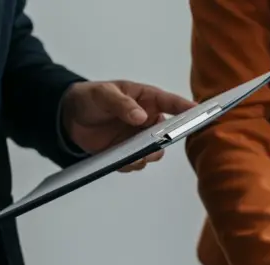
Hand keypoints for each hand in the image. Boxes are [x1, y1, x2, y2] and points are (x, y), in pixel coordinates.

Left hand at [60, 80, 196, 170]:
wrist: (69, 118)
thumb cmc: (91, 98)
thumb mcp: (104, 94)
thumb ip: (122, 104)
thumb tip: (141, 117)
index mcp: (146, 100)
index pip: (171, 103)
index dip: (186, 108)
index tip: (200, 113)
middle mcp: (147, 121)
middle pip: (167, 133)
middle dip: (165, 140)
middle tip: (157, 143)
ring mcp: (138, 139)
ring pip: (154, 152)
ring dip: (148, 155)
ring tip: (137, 155)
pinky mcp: (127, 154)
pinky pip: (136, 163)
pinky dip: (131, 164)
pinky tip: (121, 160)